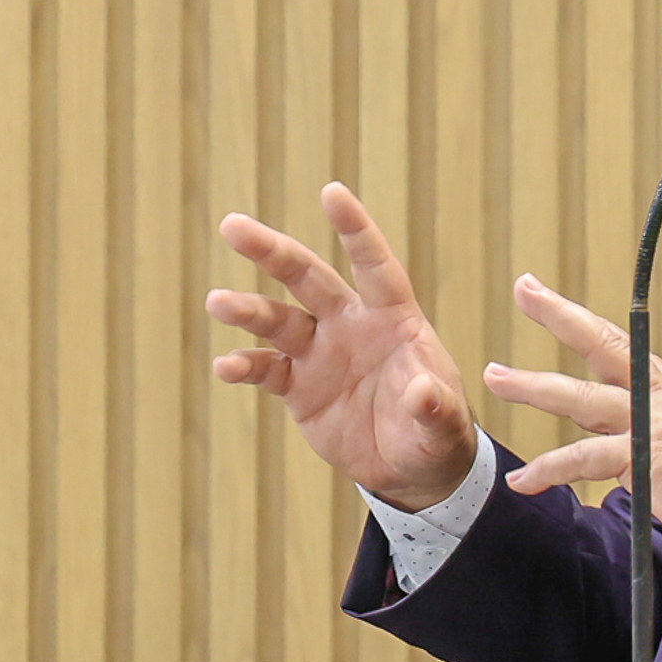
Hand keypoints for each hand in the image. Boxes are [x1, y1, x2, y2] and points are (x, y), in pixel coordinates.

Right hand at [206, 182, 476, 511]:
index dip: (355, 229)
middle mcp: (351, 325)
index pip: (374, 265)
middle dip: (273, 251)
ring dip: (247, 310)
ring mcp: (320, 353)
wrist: (410, 469)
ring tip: (218, 302)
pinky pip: (265, 369)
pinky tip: (226, 366)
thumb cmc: (437, 432)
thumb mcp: (444, 424)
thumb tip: (421, 392)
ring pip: (277, 320)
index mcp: (394, 318)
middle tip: (232, 226)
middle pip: (308, 277)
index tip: (331, 192)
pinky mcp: (298, 387)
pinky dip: (244, 366)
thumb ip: (433, 406)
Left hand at [483, 273, 661, 564]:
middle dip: (560, 315)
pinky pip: (584, 460)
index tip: (548, 294)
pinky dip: (550, 469)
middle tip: (525, 289)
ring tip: (497, 377)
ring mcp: (650, 426)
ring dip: (534, 387)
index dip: (582, 319)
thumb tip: (633, 451)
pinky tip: (524, 480)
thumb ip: (661, 435)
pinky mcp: (643, 461)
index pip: (621, 344)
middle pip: (602, 346)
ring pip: (581, 398)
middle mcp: (659, 399)